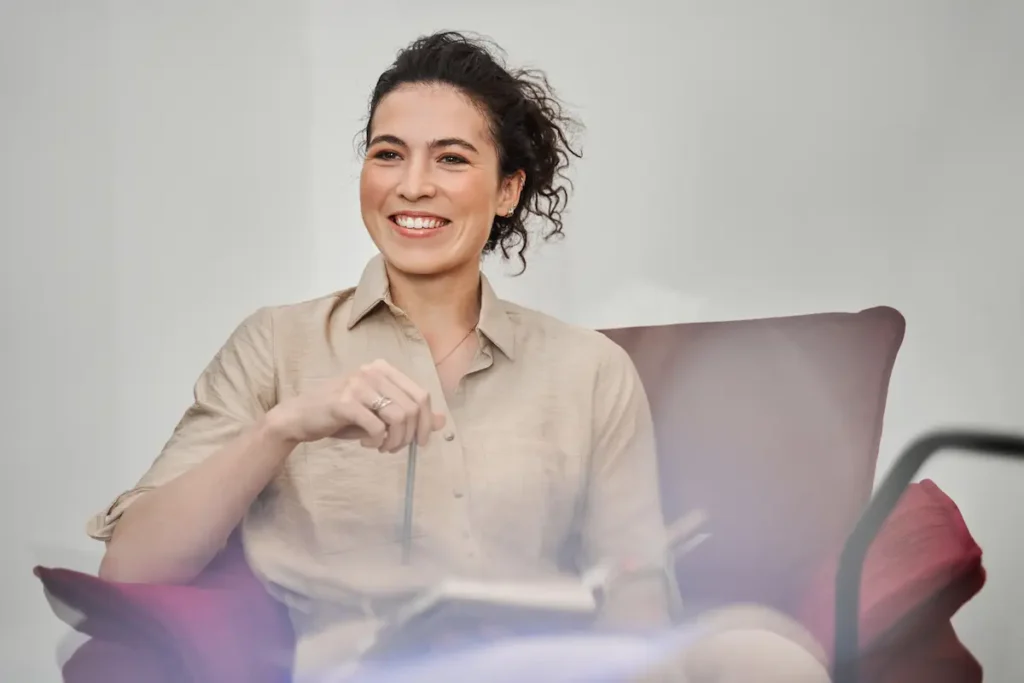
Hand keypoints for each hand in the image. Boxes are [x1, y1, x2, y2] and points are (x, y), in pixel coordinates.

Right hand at [266, 359, 445, 450]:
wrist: (301, 417)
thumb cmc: (342, 415)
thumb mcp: (378, 413)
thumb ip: (408, 414)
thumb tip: (440, 421)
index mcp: (384, 369)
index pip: (421, 395)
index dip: (426, 422)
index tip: (420, 442)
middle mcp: (373, 371)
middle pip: (413, 407)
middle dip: (410, 435)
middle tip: (395, 448)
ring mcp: (358, 384)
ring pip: (399, 417)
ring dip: (395, 440)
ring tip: (382, 447)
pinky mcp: (345, 402)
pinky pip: (377, 426)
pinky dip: (377, 441)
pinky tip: (368, 444)